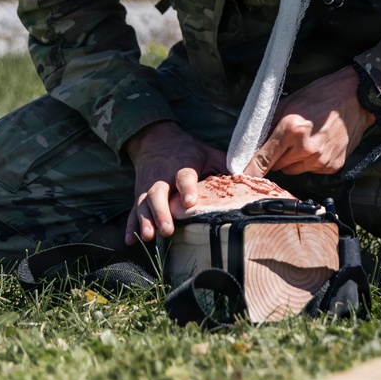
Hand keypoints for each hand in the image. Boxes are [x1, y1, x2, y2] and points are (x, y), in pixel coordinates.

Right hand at [123, 122, 227, 243]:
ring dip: (146, 220)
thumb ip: (225, 165)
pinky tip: (130, 241)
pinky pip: (132, 211)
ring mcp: (147, 187)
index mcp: (182, 165)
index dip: (187, 188)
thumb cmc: (188, 151)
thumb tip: (250, 178)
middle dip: (162, 212)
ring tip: (150, 237)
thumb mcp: (207, 152)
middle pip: (158, 194)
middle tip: (167, 229)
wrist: (155, 139)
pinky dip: (130, 226)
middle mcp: (162, 177)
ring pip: (143, 204)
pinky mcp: (138, 195)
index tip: (190, 202)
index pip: (184, 176)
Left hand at [242, 66, 375, 178]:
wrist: (355, 98)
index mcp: (291, 130)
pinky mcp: (332, 167)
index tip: (242, 177)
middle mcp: (306, 149)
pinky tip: (319, 144)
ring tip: (305, 140)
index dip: (251, 170)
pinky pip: (311, 170)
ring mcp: (320, 160)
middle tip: (286, 140)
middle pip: (277, 166)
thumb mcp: (288, 103)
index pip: (263, 160)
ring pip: (293, 170)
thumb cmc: (321, 96)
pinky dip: (310, 161)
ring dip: (293, 160)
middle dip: (277, 156)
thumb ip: (269, 125)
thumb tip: (252, 143)